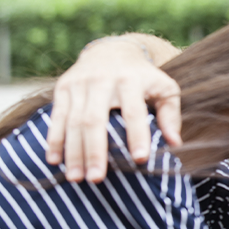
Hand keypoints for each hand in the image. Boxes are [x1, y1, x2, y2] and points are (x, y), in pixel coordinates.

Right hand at [46, 35, 182, 182]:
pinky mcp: (63, 87)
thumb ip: (170, 114)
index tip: (139, 159)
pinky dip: (54, 140)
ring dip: (73, 152)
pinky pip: (57, 117)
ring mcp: (80, 83)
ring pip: (74, 121)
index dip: (137, 135)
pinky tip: (54, 161)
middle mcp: (103, 80)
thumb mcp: (164, 88)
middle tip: (97, 179)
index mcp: (131, 80)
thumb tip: (175, 144)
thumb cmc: (144, 78)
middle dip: (95, 151)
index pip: (134, 111)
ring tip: (77, 178)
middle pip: (95, 120)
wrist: (112, 50)